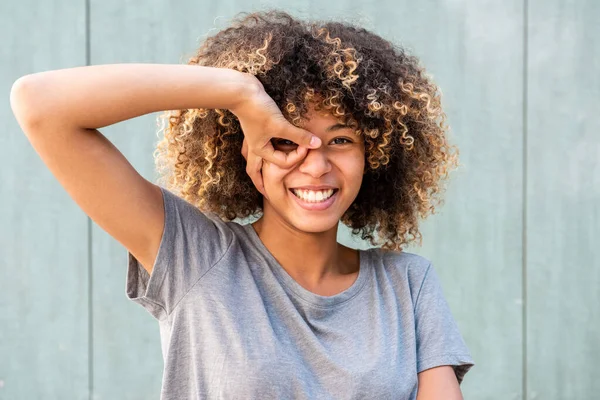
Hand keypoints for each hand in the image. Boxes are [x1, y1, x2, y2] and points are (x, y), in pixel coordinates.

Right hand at [230, 80, 320, 196]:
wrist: (241, 91)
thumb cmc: (258, 110)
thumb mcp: (280, 124)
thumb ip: (298, 135)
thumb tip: (317, 144)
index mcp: (260, 150)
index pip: (282, 162)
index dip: (297, 156)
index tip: (308, 145)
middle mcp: (255, 147)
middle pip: (255, 171)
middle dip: (261, 183)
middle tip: (266, 193)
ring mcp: (253, 137)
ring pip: (253, 158)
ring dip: (258, 168)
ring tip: (263, 175)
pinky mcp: (256, 127)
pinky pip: (258, 145)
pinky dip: (262, 150)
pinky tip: (268, 147)